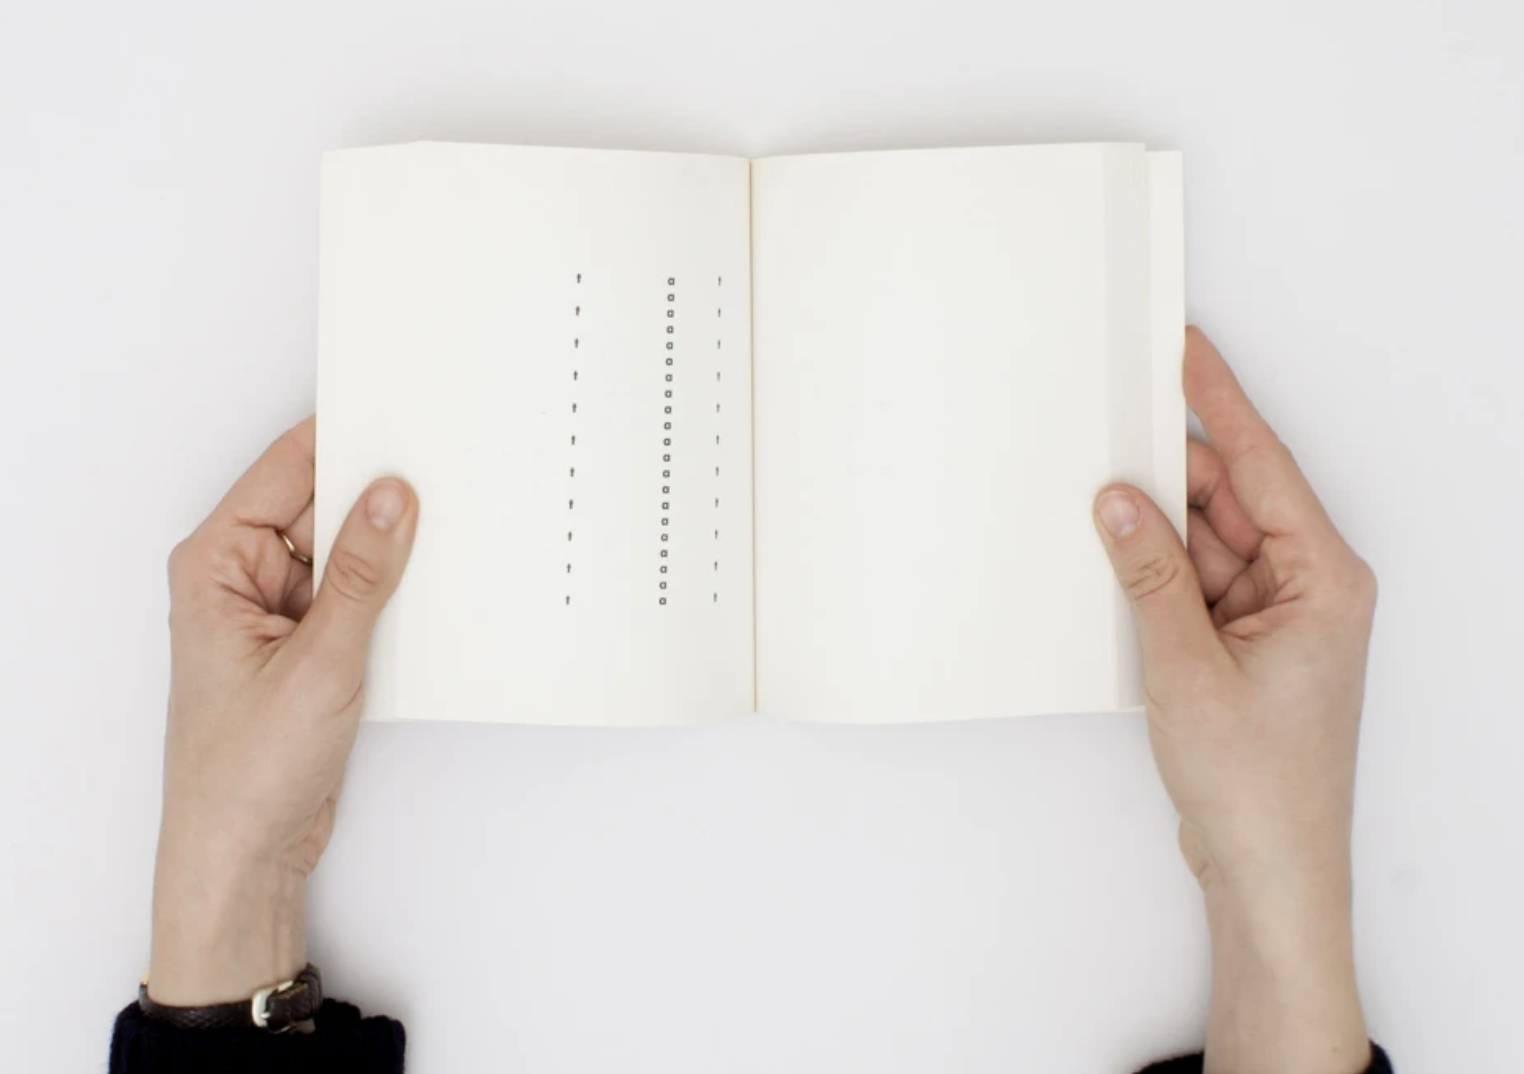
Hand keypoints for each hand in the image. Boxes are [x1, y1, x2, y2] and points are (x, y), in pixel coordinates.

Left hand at [148, 418, 416, 1004]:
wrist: (244, 854)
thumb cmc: (245, 772)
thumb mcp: (319, 662)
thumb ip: (361, 574)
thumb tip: (392, 498)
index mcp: (219, 562)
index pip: (287, 469)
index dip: (345, 436)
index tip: (403, 412)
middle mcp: (244, 577)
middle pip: (321, 504)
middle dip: (380, 494)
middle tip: (448, 472)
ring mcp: (279, 612)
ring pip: (346, 550)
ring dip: (391, 549)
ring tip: (452, 531)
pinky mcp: (310, 644)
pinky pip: (357, 594)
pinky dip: (391, 590)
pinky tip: (432, 586)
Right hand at [1093, 329, 1375, 1073]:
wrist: (1268, 870)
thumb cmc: (1259, 785)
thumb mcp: (1188, 666)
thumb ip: (1150, 575)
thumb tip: (1120, 504)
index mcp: (1322, 580)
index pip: (1262, 466)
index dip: (1219, 404)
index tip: (1186, 352)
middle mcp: (1306, 589)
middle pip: (1231, 499)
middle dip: (1171, 470)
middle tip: (1113, 424)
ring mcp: (1275, 619)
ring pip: (1207, 541)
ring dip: (1158, 529)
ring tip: (1099, 500)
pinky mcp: (1244, 646)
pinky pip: (1196, 582)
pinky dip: (1157, 571)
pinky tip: (1116, 559)